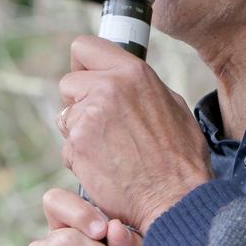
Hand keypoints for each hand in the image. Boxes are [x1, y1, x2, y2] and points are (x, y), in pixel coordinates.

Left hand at [58, 36, 212, 232]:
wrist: (175, 199)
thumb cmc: (181, 158)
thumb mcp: (172, 105)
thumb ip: (140, 86)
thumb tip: (121, 78)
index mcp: (133, 73)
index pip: (85, 47)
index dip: (82, 65)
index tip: (86, 79)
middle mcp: (108, 88)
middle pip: (68, 82)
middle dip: (78, 102)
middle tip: (101, 124)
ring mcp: (89, 117)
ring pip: (65, 118)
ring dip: (79, 132)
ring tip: (110, 151)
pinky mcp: (78, 146)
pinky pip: (67, 147)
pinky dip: (80, 159)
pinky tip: (106, 168)